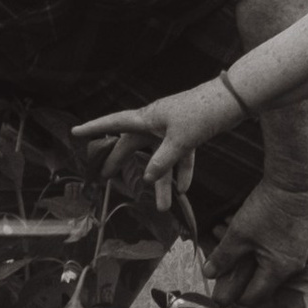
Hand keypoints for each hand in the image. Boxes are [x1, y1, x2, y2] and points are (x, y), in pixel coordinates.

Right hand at [74, 85, 230, 208]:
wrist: (233, 100)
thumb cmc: (201, 113)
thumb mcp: (180, 141)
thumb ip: (162, 162)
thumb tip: (146, 180)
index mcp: (147, 117)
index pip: (114, 123)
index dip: (94, 128)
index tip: (75, 132)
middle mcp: (156, 122)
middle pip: (132, 145)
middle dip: (120, 162)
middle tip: (105, 177)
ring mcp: (172, 128)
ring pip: (159, 157)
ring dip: (161, 181)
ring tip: (161, 207)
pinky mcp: (189, 133)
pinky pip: (180, 156)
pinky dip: (181, 172)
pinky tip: (184, 190)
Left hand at [209, 179, 307, 304]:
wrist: (298, 182)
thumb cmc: (269, 210)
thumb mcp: (240, 234)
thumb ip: (224, 257)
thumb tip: (208, 275)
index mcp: (277, 271)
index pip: (253, 298)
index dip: (233, 296)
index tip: (217, 289)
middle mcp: (291, 266)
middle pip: (258, 279)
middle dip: (235, 270)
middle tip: (218, 258)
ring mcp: (297, 251)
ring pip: (263, 259)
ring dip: (242, 251)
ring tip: (221, 230)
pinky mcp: (298, 236)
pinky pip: (273, 247)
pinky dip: (255, 241)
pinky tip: (240, 223)